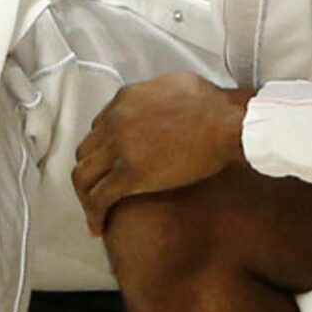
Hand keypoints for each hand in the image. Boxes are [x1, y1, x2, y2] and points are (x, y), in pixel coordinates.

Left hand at [73, 73, 251, 235]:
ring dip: (86, 195)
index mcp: (126, 99)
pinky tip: (98, 227)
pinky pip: (99, 198)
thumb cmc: (215, 105)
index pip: (98, 127)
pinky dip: (94, 214)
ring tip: (94, 211)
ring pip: (84, 176)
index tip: (107, 164)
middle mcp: (116, 120)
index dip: (102, 149)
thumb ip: (159, 93)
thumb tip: (162, 99)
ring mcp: (120, 147)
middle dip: (91, 172)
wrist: (227, 123)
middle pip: (86, 152)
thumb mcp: (177, 84)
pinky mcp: (130, 174)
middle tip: (99, 189)